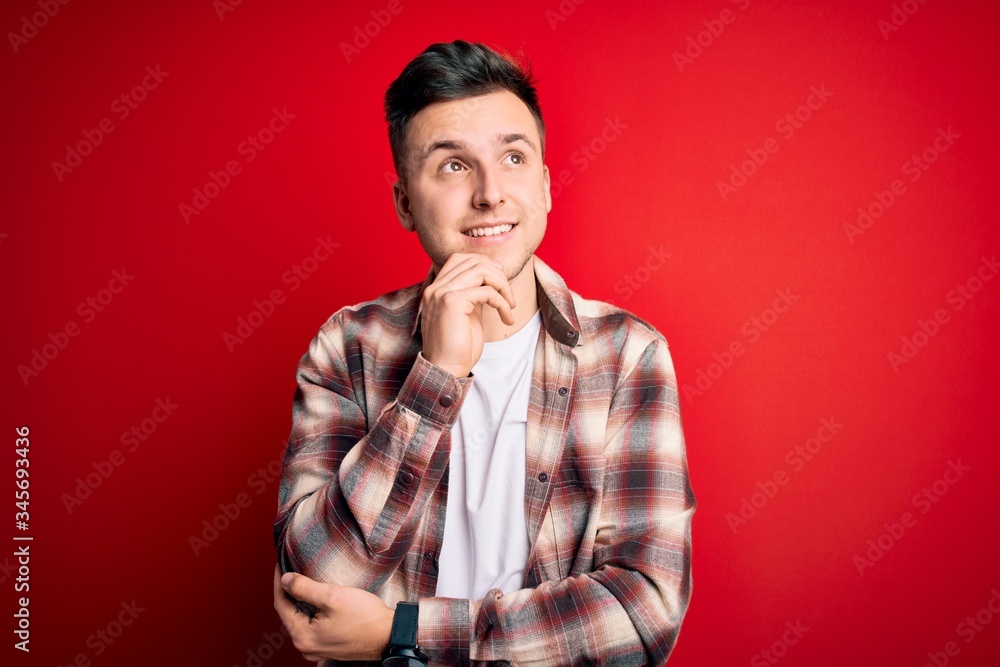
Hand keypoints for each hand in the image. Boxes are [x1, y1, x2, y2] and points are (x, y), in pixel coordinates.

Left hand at [272, 565, 393, 662]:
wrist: (389, 635)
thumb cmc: (365, 618)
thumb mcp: (332, 596)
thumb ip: (304, 588)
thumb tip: (285, 580)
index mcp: (302, 636)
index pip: (281, 605)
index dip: (279, 583)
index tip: (280, 565)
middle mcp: (306, 646)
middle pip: (289, 614)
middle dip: (289, 592)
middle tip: (290, 571)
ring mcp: (318, 649)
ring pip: (301, 620)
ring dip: (300, 602)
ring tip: (302, 582)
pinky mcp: (329, 646)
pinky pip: (312, 626)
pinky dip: (311, 611)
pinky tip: (317, 600)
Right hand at [420, 253, 516, 376]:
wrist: (446, 369)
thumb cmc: (458, 347)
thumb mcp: (467, 314)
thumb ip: (473, 295)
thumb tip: (491, 280)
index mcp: (437, 289)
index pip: (460, 259)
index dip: (484, 264)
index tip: (500, 281)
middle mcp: (436, 287)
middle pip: (473, 261)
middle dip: (498, 274)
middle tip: (509, 295)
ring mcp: (442, 293)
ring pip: (481, 270)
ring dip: (503, 285)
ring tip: (510, 305)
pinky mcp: (452, 302)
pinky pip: (487, 291)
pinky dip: (502, 302)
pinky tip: (507, 317)